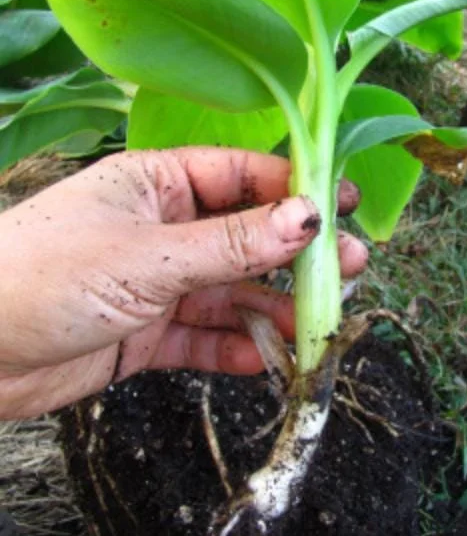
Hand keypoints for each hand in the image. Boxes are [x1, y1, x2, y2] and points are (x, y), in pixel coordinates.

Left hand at [0, 147, 366, 417]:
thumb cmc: (44, 275)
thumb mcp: (147, 255)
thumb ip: (230, 244)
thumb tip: (308, 219)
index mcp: (158, 183)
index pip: (242, 176)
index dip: (295, 189)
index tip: (343, 206)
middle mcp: (163, 227)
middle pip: (245, 236)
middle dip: (295, 254)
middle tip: (353, 267)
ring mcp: (156, 281)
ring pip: (229, 291)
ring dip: (272, 308)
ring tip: (319, 324)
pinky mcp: (145, 332)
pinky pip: (202, 337)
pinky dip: (233, 348)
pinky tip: (265, 359)